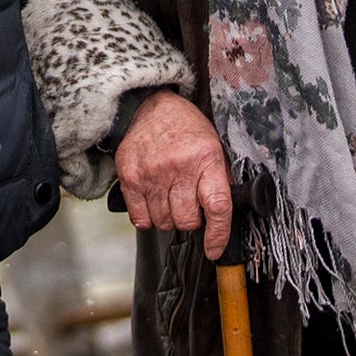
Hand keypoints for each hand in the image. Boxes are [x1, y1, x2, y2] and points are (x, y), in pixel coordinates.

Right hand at [115, 90, 234, 254]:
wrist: (149, 106)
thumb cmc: (185, 128)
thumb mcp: (213, 145)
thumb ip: (220, 178)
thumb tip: (224, 214)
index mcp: (206, 159)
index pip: (217, 207)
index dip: (218, 234)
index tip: (215, 249)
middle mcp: (179, 167)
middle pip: (187, 220)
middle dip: (190, 220)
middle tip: (188, 204)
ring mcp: (152, 173)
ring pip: (164, 222)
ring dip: (169, 218)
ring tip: (170, 198)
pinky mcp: (131, 178)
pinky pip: (140, 218)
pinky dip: (148, 218)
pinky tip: (153, 202)